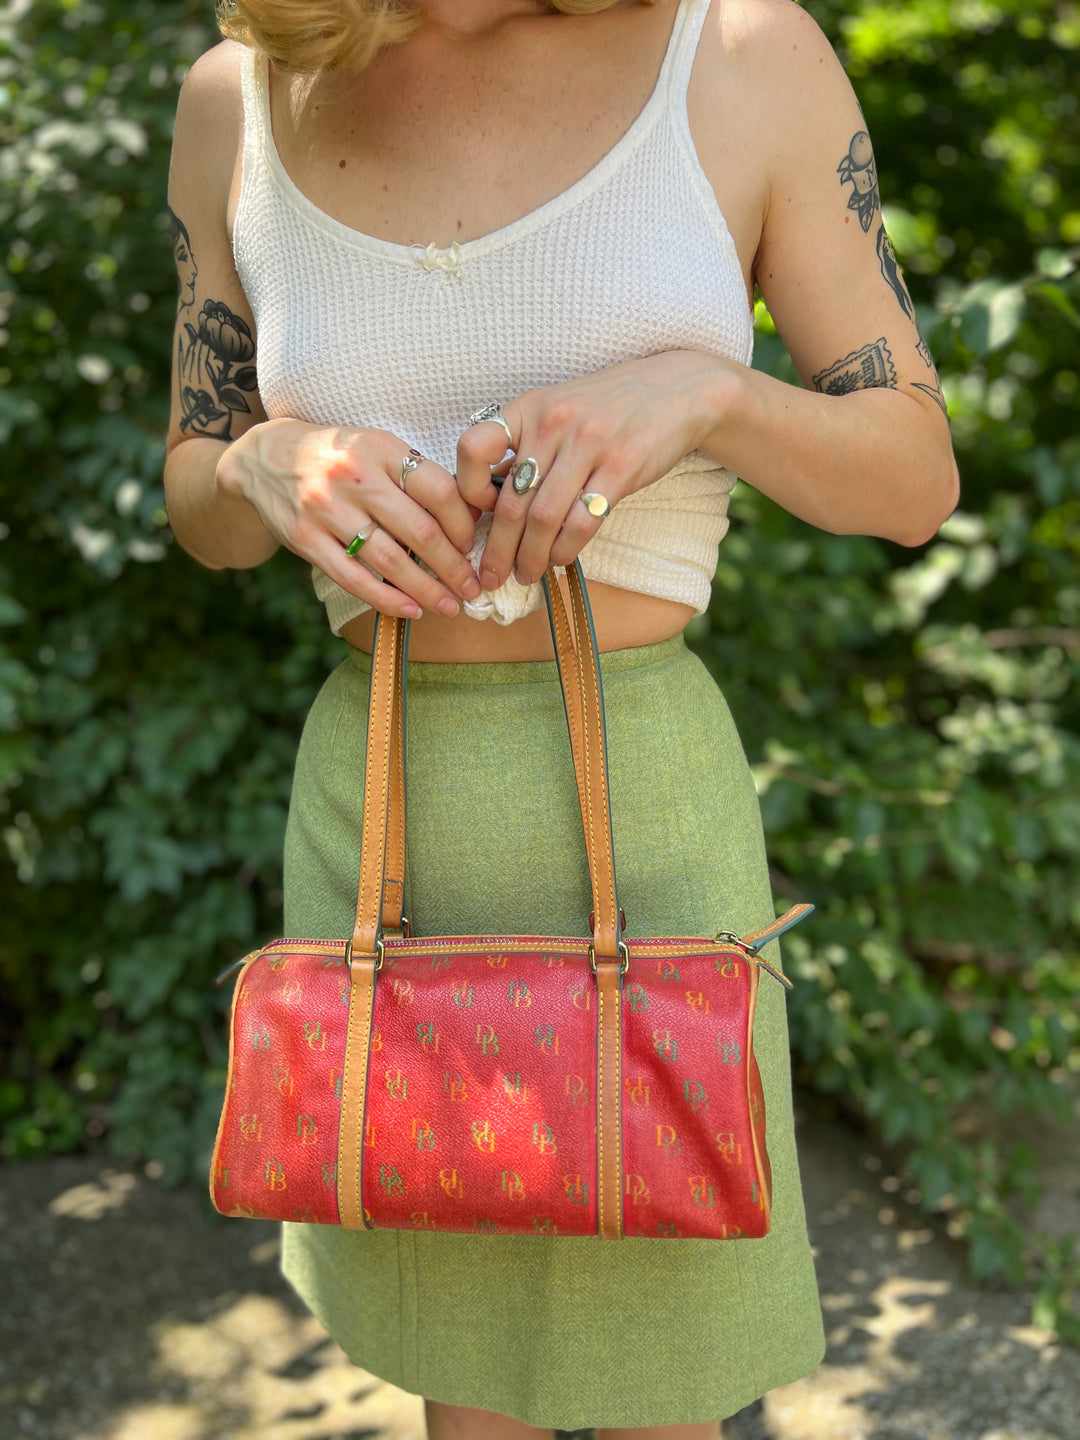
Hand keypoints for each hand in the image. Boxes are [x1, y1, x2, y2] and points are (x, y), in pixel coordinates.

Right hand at [217, 418, 483, 617]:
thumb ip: (414, 476)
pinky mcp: (305, 539)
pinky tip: (411, 610)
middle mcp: (353, 476)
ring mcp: (326, 509)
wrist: (264, 458)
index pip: (438, 489)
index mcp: (379, 448)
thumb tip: (470, 518)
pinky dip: (387, 599)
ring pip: (390, 561)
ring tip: (450, 605)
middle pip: (419, 531)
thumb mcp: (375, 448)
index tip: (474, 545)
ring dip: (427, 590)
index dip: (464, 523)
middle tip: (473, 587)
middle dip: (454, 566)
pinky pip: (354, 578)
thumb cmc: (337, 457)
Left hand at [455, 352, 733, 589]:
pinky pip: (581, 522)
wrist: (676, 390)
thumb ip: (526, 446)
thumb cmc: (609, 407)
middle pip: (511, 501)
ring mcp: (588, 444)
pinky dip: (565, 550)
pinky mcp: (622, 467)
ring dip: (530, 557)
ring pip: (543, 518)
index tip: (478, 512)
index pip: (473, 446)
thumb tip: (489, 502)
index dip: (468, 487)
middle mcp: (554, 422)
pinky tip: (559, 559)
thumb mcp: (559, 409)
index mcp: (529, 406)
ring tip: (525, 574)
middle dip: (496, 548)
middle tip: (490, 575)